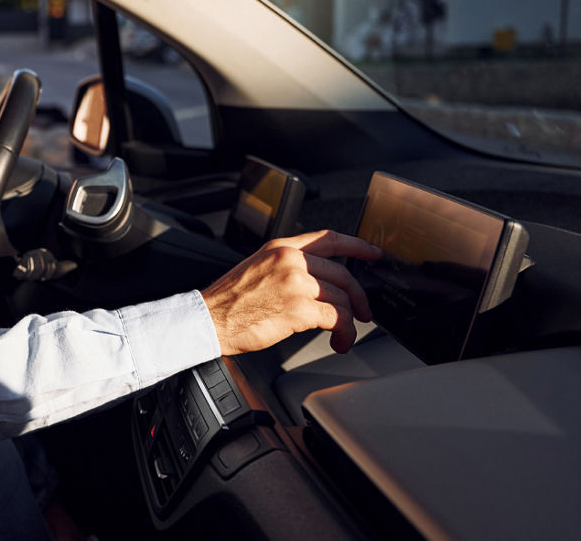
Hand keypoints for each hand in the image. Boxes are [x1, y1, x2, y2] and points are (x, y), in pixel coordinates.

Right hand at [202, 230, 380, 354]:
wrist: (208, 319)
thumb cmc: (229, 301)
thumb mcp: (257, 269)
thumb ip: (286, 267)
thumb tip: (317, 283)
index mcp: (280, 248)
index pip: (329, 239)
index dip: (357, 246)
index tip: (372, 254)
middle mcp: (290, 260)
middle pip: (343, 273)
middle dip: (359, 296)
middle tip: (362, 312)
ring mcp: (296, 283)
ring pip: (343, 298)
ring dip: (349, 321)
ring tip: (343, 335)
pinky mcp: (299, 309)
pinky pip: (337, 319)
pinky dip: (343, 334)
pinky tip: (337, 341)